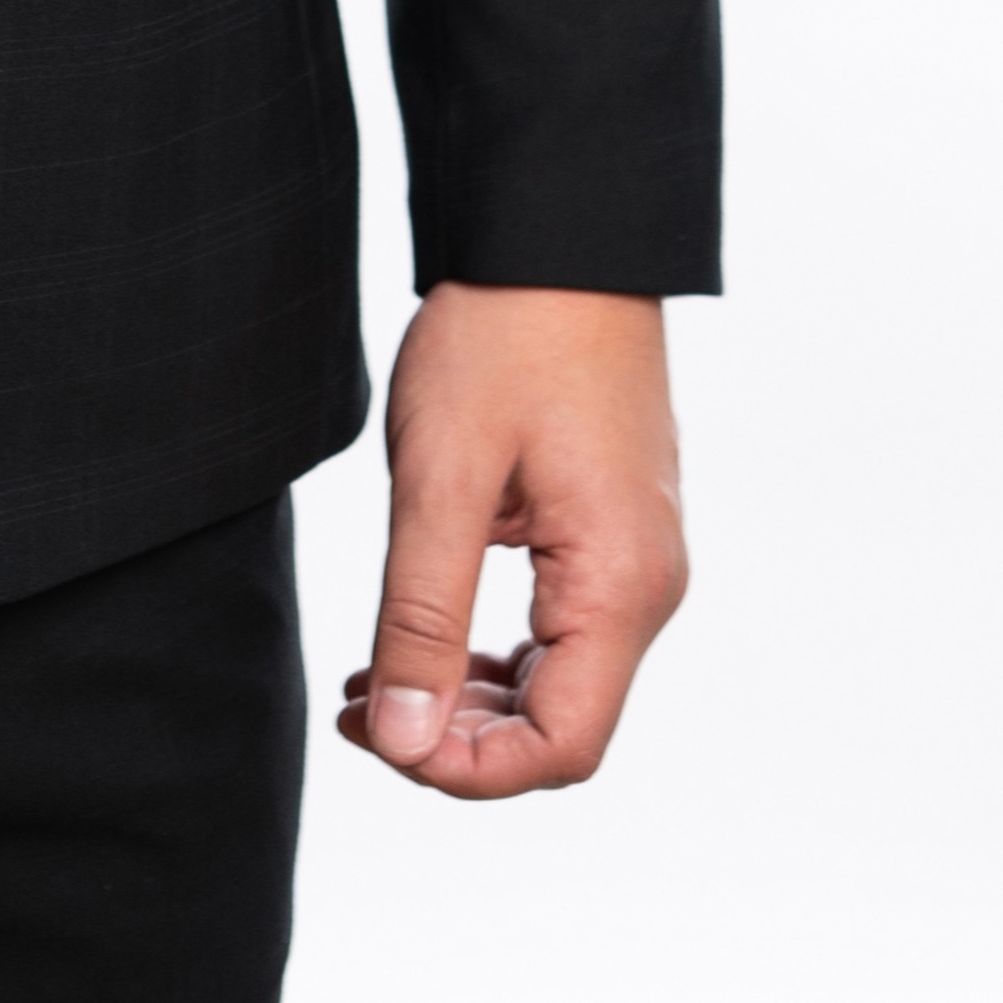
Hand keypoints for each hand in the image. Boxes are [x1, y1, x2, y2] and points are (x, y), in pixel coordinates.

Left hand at [338, 283, 686, 798]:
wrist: (558, 231)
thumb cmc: (503, 336)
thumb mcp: (442, 478)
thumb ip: (422, 618)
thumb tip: (404, 744)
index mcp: (619, 585)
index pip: (561, 747)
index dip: (468, 771)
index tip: (378, 741)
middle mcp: (646, 587)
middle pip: (562, 725)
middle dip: (458, 740)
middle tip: (356, 712)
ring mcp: (635, 557)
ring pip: (558, 681)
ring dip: (467, 699)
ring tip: (371, 685)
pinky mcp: (612, 529)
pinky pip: (560, 627)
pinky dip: (491, 651)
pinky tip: (421, 636)